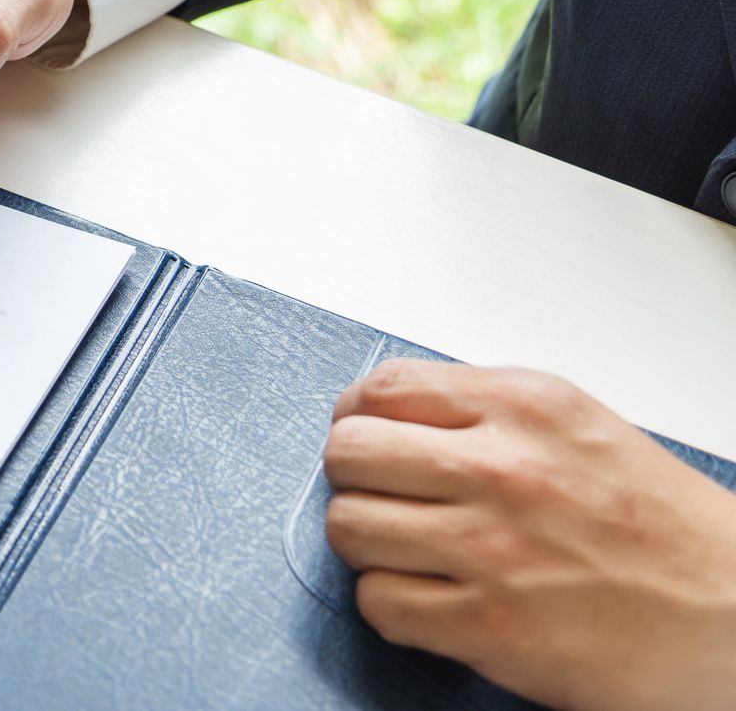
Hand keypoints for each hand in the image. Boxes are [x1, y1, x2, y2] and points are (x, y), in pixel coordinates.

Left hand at [324, 360, 735, 710]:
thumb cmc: (665, 530)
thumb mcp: (577, 428)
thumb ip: (485, 412)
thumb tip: (391, 415)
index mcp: (526, 408)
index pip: (383, 388)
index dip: (359, 416)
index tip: (369, 438)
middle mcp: (504, 469)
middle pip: (349, 453)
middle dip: (356, 478)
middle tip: (384, 498)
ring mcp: (492, 549)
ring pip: (349, 527)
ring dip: (367, 544)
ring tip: (408, 552)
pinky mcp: (489, 625)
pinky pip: (378, 603)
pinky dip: (391, 605)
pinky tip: (429, 600)